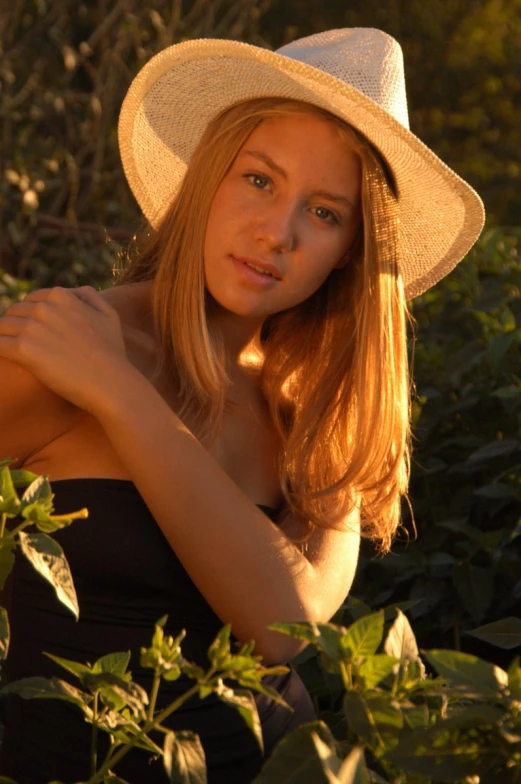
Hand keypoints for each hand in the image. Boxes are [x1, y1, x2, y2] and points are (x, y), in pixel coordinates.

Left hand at [0, 286, 133, 411]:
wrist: (110, 383)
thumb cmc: (112, 353)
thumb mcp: (109, 315)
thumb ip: (89, 296)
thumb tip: (72, 291)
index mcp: (61, 296)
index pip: (30, 300)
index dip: (32, 317)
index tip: (38, 335)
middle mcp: (44, 307)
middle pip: (13, 312)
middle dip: (17, 327)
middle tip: (29, 347)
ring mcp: (32, 327)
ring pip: (2, 328)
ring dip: (8, 340)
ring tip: (21, 356)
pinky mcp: (23, 350)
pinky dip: (1, 352)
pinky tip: (12, 361)